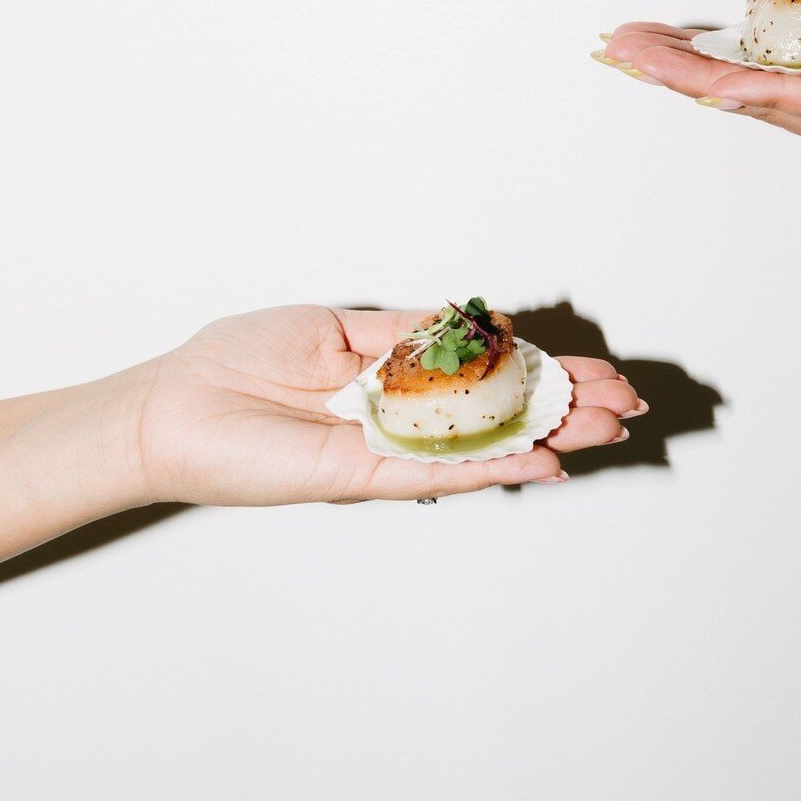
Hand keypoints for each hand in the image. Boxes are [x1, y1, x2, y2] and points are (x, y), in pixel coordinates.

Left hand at [130, 305, 642, 504]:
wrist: (173, 410)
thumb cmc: (237, 364)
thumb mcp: (333, 328)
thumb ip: (407, 334)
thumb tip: (478, 325)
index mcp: (398, 380)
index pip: (490, 375)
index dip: (547, 372)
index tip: (599, 371)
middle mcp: (404, 420)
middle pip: (504, 414)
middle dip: (568, 407)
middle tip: (627, 406)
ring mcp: (391, 451)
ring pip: (487, 446)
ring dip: (550, 438)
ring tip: (607, 431)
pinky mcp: (365, 476)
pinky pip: (441, 472)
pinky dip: (493, 468)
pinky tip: (544, 462)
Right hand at [603, 0, 800, 157]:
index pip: (757, 66)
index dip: (702, 52)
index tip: (652, 37)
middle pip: (740, 89)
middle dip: (675, 67)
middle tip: (616, 48)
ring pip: (759, 99)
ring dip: (695, 79)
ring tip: (639, 59)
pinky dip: (758, 91)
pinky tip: (712, 84)